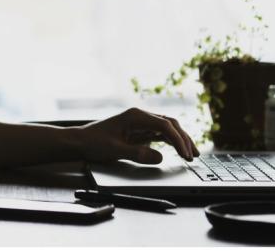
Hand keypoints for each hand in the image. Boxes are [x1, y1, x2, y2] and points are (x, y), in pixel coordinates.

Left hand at [77, 107, 198, 164]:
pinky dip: (171, 142)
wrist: (80, 141)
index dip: (178, 140)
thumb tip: (160, 157)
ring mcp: (141, 123)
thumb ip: (137, 153)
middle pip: (170, 124)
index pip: (164, 125)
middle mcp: (140, 116)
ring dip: (180, 139)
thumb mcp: (115, 150)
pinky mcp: (139, 131)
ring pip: (167, 128)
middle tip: (193, 155)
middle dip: (184, 139)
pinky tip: (179, 150)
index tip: (185, 154)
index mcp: (135, 116)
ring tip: (192, 154)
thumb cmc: (94, 142)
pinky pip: (160, 134)